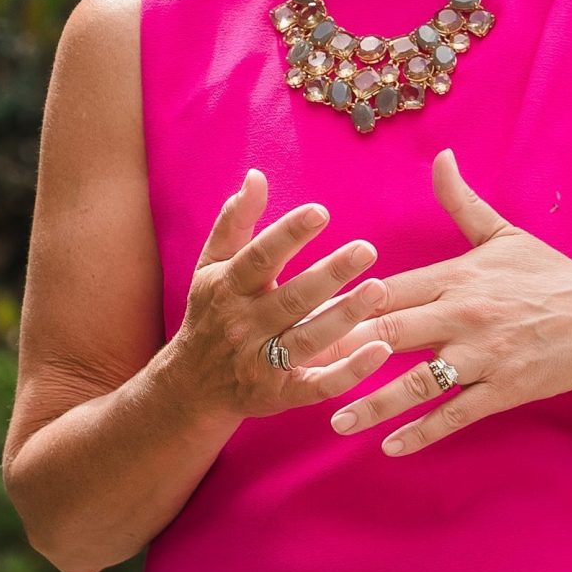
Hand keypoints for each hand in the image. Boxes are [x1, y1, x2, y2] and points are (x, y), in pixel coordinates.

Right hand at [167, 167, 394, 421]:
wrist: (192, 386)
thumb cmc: (211, 313)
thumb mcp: (212, 265)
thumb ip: (235, 221)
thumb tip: (256, 175)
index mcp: (227, 288)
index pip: (258, 257)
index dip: (288, 234)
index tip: (320, 212)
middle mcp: (243, 325)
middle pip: (290, 298)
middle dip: (330, 274)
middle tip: (368, 249)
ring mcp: (262, 363)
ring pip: (307, 340)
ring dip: (345, 316)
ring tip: (379, 290)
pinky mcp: (281, 395)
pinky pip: (319, 385)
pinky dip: (350, 371)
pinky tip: (379, 351)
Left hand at [324, 149, 571, 455]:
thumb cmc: (549, 276)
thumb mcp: (503, 234)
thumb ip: (461, 200)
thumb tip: (441, 155)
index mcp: (456, 277)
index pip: (388, 288)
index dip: (344, 301)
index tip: (302, 313)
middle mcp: (464, 316)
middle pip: (391, 332)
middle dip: (344, 349)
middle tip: (297, 365)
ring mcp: (483, 356)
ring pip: (418, 382)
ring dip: (374, 402)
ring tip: (336, 419)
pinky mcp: (503, 389)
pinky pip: (456, 414)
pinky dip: (423, 431)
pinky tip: (390, 446)